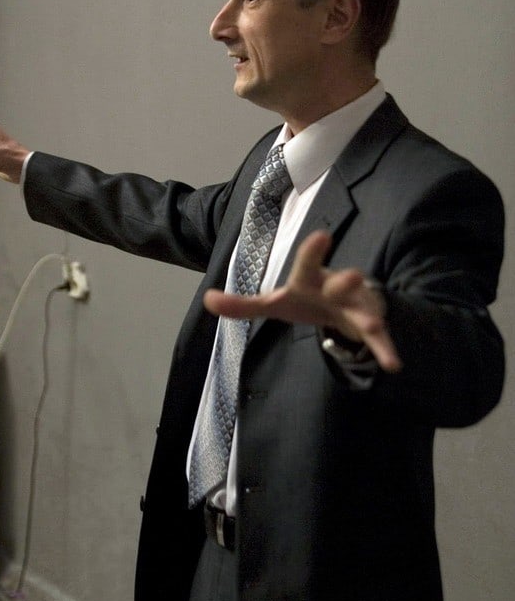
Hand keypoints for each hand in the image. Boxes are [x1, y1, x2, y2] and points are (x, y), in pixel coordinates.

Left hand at [204, 230, 401, 372]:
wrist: (343, 306)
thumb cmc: (306, 300)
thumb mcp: (275, 303)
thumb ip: (243, 305)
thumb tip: (206, 299)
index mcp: (310, 280)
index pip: (307, 265)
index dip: (313, 252)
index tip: (321, 236)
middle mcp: (335, 287)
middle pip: (340, 282)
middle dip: (344, 279)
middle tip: (350, 274)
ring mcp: (355, 305)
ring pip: (363, 309)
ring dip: (368, 315)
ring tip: (375, 323)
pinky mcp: (368, 325)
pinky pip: (379, 339)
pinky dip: (385, 350)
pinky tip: (393, 364)